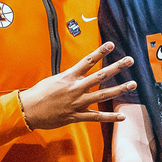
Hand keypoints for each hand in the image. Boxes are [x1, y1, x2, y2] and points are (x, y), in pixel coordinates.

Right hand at [19, 42, 134, 129]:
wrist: (28, 110)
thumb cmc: (38, 94)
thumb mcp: (53, 80)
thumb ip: (68, 78)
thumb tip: (76, 75)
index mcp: (69, 77)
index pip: (88, 61)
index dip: (100, 52)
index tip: (112, 44)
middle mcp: (76, 88)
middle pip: (101, 75)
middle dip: (117, 67)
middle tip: (130, 60)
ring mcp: (78, 102)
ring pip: (103, 95)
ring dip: (119, 88)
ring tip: (133, 83)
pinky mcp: (77, 115)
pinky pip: (97, 117)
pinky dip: (110, 117)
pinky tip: (122, 116)